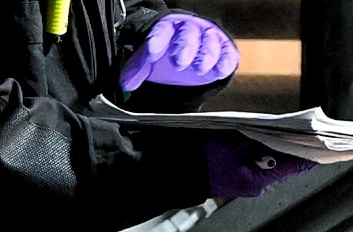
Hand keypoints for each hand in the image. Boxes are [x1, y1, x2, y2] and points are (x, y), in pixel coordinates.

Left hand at [119, 13, 238, 91]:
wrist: (193, 49)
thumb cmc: (170, 50)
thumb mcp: (152, 58)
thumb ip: (138, 69)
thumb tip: (125, 84)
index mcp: (169, 27)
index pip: (161, 31)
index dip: (157, 41)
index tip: (152, 52)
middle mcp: (190, 29)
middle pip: (188, 35)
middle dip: (184, 48)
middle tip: (178, 63)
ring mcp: (209, 38)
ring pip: (209, 43)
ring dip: (205, 56)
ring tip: (199, 69)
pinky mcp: (225, 50)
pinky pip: (227, 54)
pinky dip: (225, 62)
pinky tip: (219, 72)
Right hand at [204, 133, 315, 199]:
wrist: (177, 169)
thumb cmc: (203, 155)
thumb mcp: (236, 140)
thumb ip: (264, 140)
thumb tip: (287, 138)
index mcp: (259, 179)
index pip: (294, 166)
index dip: (310, 153)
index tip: (324, 143)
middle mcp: (257, 185)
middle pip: (284, 164)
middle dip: (293, 147)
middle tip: (307, 131)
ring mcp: (247, 183)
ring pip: (271, 163)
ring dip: (277, 148)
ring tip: (287, 132)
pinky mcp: (238, 178)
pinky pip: (258, 164)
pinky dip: (263, 152)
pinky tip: (264, 140)